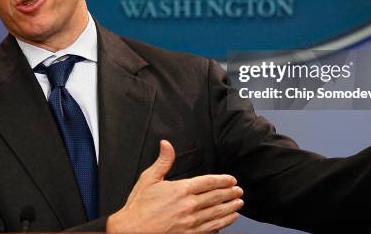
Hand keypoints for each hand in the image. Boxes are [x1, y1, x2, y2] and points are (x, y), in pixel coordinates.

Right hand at [107, 140, 242, 232]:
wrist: (131, 231)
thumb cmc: (138, 206)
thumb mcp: (149, 179)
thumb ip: (162, 161)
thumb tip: (166, 144)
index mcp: (181, 190)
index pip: (208, 182)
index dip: (223, 180)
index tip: (231, 180)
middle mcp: (189, 206)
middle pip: (216, 198)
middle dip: (230, 194)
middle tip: (239, 191)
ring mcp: (190, 223)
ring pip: (216, 214)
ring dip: (230, 209)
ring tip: (238, 205)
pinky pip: (210, 230)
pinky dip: (221, 225)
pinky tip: (226, 222)